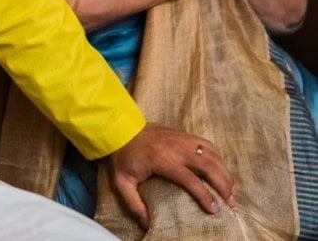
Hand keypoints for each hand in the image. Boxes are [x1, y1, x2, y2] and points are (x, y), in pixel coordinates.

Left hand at [107, 123, 235, 228]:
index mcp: (163, 160)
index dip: (204, 195)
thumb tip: (147, 224)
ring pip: (211, 154)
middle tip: (231, 202)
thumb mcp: (122, 182)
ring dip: (224, 171)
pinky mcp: (182, 133)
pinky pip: (205, 143)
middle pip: (207, 165)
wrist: (121, 128)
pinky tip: (221, 169)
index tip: (214, 210)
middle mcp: (176, 148)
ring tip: (232, 189)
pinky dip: (217, 156)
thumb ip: (134, 204)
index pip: (190, 179)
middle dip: (223, 184)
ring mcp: (181, 138)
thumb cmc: (123, 156)